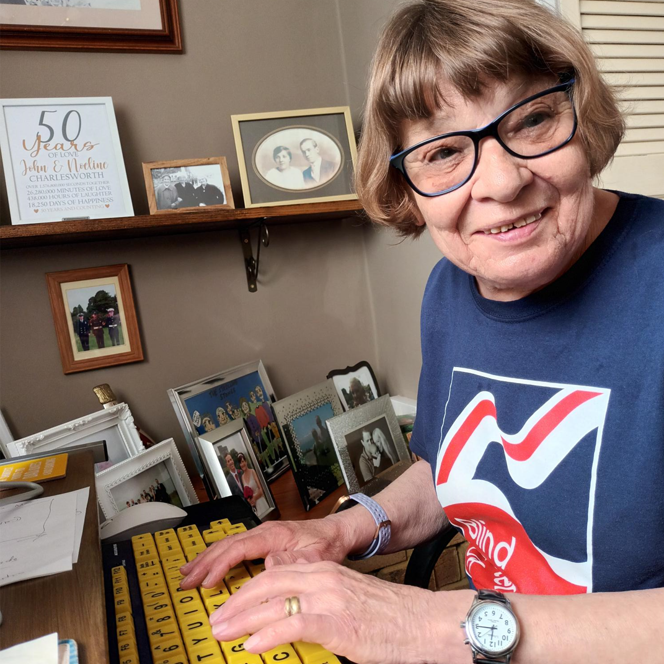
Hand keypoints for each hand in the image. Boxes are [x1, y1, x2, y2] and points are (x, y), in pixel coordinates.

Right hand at [179, 518, 352, 590]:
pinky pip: (233, 546)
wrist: (337, 533)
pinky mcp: (263, 540)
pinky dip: (216, 555)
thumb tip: (267, 565)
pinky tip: (207, 564)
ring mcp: (262, 535)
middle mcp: (264, 532)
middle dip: (204, 563)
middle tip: (186, 581)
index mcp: (274, 535)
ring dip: (206, 558)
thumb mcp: (315, 557)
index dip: (220, 566)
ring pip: (226, 544)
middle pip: (226, 545)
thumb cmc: (328, 545)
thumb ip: (292, 562)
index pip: (238, 548)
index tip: (207, 583)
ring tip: (186, 572)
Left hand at [208, 560, 469, 663]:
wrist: (428, 623)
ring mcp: (331, 600)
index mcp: (327, 573)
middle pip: (268, 584)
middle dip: (237, 602)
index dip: (247, 590)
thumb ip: (321, 597)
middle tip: (216, 620)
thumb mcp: (351, 598)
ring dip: (242, 618)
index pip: (276, 574)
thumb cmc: (394, 617)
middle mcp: (325, 580)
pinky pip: (295, 624)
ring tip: (222, 631)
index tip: (229, 605)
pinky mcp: (339, 624)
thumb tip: (293, 608)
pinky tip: (252, 645)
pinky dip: (269, 634)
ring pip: (275, 601)